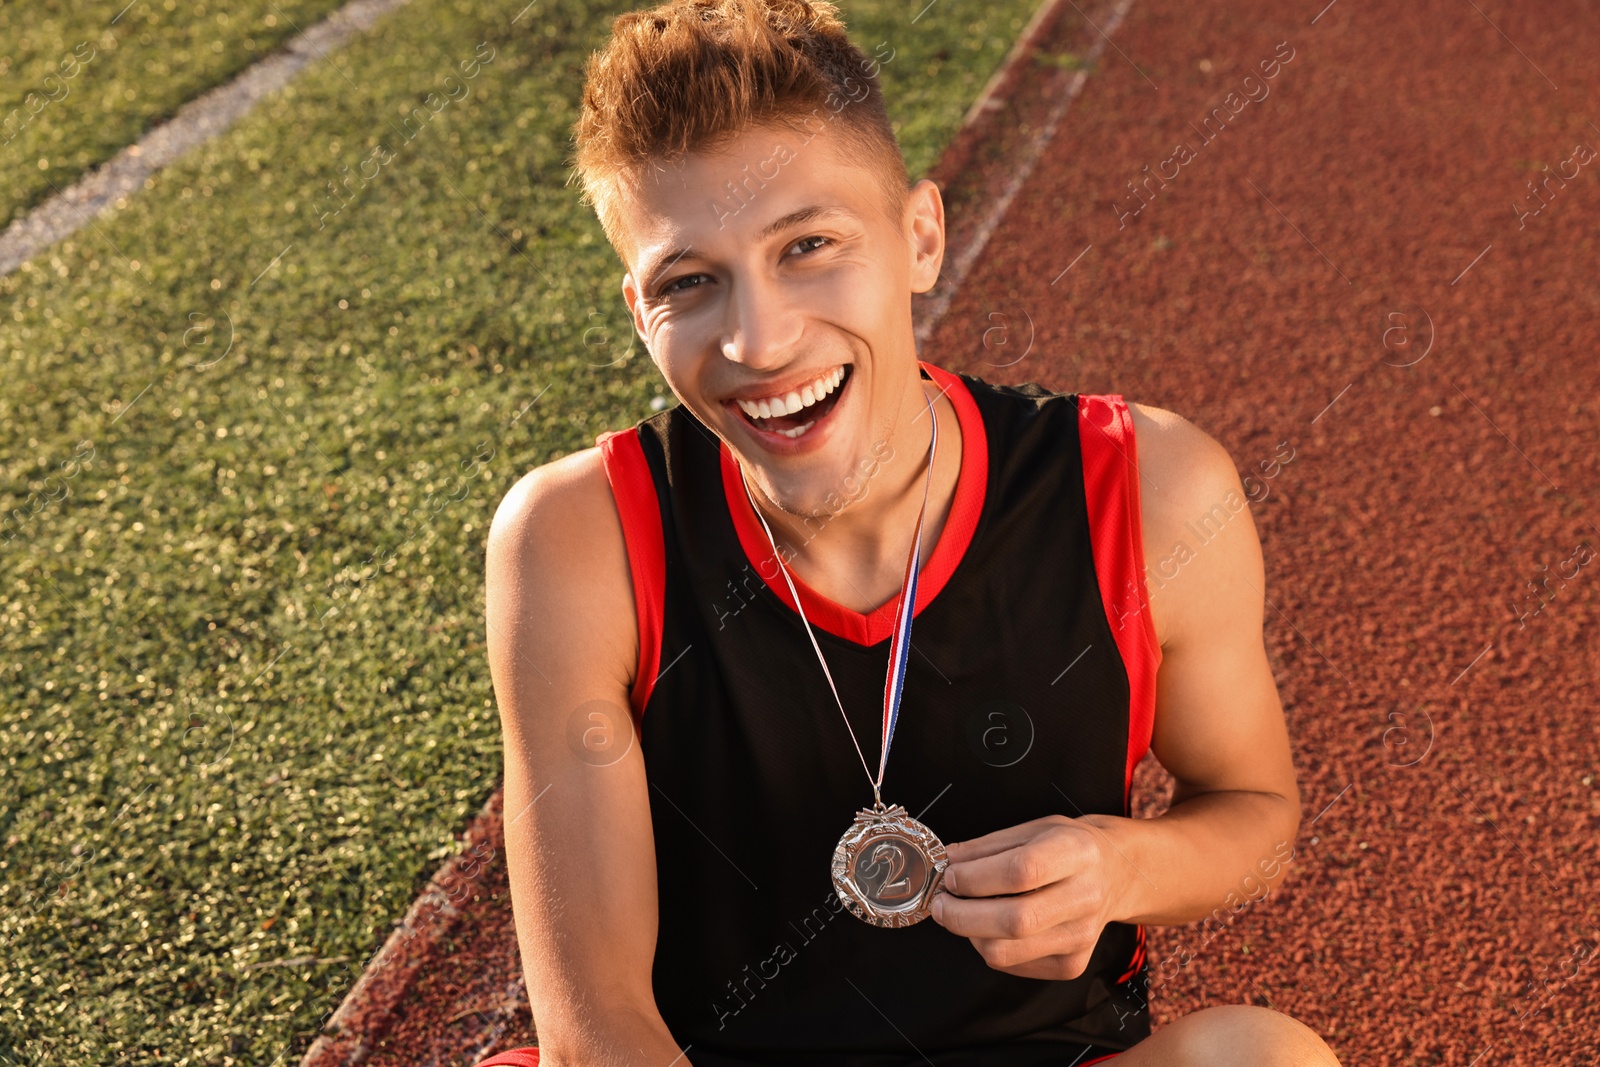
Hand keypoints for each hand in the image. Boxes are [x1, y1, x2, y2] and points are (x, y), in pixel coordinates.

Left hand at [929, 814, 1121, 979]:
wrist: (1118, 874)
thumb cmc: (1070, 847)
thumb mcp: (1033, 829)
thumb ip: (987, 847)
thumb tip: (947, 863)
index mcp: (1076, 853)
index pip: (1022, 872)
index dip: (976, 878)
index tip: (950, 876)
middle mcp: (1085, 898)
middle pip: (1013, 921)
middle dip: (962, 915)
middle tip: (941, 903)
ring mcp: (1081, 937)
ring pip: (1006, 952)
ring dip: (970, 934)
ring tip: (963, 913)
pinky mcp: (1072, 965)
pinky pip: (1012, 965)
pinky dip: (990, 947)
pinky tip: (991, 927)